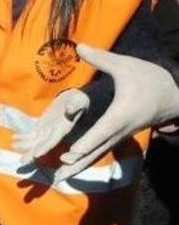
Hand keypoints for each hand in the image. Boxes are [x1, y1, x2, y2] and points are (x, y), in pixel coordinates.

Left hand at [13, 89, 89, 163]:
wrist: (76, 100)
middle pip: (42, 144)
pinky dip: (24, 137)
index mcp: (63, 128)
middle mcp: (55, 132)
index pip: (54, 140)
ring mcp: (48, 129)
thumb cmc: (80, 100)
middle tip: (21, 162)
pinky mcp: (43, 125)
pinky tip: (14, 138)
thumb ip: (75, 106)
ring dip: (24, 145)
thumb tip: (70, 108)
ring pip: (35, 140)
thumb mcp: (79, 101)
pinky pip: (32, 133)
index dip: (45, 147)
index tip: (36, 155)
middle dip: (32, 153)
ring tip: (13, 147)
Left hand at [49, 43, 178, 181]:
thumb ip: (101, 58)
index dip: (87, 141)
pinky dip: (86, 161)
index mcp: (120, 115)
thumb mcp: (125, 65)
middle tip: (57, 175)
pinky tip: (71, 168)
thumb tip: (78, 46)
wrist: (173, 96)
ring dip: (79, 166)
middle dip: (77, 163)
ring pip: (97, 154)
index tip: (71, 152)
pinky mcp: (118, 137)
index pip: (101, 131)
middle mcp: (118, 130)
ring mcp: (119, 136)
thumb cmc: (149, 79)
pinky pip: (100, 152)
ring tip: (59, 179)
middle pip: (96, 150)